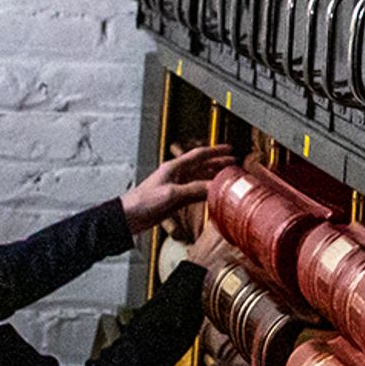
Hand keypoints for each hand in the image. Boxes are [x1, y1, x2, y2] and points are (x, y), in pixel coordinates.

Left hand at [121, 146, 236, 234]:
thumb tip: (214, 187)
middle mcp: (177, 175)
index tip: (230, 149)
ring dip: (215, 178)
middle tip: (234, 163)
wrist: (129, 217)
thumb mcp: (172, 194)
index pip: (199, 155)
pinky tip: (214, 194)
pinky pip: (197, 192)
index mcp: (174, 168)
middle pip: (203, 166)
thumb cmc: (143, 201)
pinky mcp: (176, 199)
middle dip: (219, 163)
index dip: (216, 151)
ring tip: (228, 178)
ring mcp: (177, 187)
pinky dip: (207, 192)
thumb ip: (194, 189)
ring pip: (201, 179)